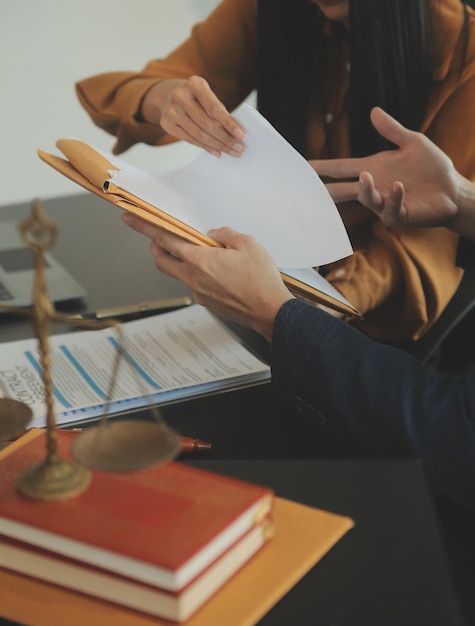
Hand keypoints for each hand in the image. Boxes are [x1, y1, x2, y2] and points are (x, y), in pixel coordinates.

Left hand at [121, 215, 293, 340]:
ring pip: (178, 273)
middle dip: (154, 246)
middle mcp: (193, 278)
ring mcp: (198, 293)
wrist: (269, 312)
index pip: (165, 239)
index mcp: (200, 260)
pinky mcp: (207, 302)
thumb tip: (212, 235)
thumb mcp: (247, 243)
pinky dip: (197, 273)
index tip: (130, 219)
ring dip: (178, 260)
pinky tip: (216, 270)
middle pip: (162, 260)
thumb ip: (224, 234)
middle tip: (156, 236)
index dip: (145, 227)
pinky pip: (194, 284)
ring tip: (199, 252)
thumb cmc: (261, 280)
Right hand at [140, 77, 245, 157]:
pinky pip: (190, 140)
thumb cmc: (196, 97)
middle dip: (225, 139)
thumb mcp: (208, 96)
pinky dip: (206, 147)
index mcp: (195, 84)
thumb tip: (234, 135)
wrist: (169, 95)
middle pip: (207, 124)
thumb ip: (219, 111)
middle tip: (239, 148)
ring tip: (231, 151)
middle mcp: (180, 96)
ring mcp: (171, 110)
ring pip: (199, 135)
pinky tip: (217, 152)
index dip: (229, 123)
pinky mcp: (166, 123)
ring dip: (218, 146)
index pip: (215, 108)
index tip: (241, 135)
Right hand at [310, 107, 460, 228]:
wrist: (453, 190)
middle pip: (343, 189)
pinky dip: (394, 197)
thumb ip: (391, 130)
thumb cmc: (432, 167)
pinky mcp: (399, 215)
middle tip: (310, 190)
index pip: (342, 168)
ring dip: (365, 189)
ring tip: (366, 177)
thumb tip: (373, 111)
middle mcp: (375, 187)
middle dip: (326, 189)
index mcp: (373, 168)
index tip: (304, 166)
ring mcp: (385, 203)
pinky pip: (390, 208)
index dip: (324, 167)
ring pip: (366, 198)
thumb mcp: (412, 142)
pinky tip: (399, 187)